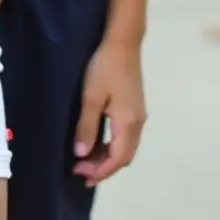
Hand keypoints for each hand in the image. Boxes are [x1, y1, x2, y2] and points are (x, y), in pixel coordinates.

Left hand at [72, 40, 146, 187]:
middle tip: (81, 171)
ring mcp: (139, 116)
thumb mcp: (91, 97)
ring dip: (107, 158)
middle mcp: (138, 123)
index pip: (117, 158)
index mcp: (128, 122)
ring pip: (126, 147)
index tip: (81, 175)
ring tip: (86, 161)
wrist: (122, 43)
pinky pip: (126, 137)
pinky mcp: (135, 108)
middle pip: (124, 157)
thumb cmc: (104, 67)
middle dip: (103, 168)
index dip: (101, 171)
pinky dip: (112, 146)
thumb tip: (82, 155)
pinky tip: (97, 143)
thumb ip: (87, 126)